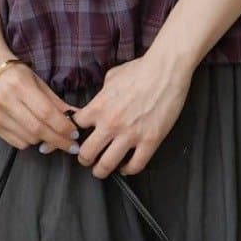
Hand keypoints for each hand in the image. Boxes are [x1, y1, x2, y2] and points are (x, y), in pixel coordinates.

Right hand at [0, 61, 78, 154]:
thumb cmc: (13, 73)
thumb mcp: (37, 81)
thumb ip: (56, 101)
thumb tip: (76, 116)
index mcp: (20, 85)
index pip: (46, 113)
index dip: (63, 127)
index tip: (74, 134)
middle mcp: (5, 100)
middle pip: (37, 129)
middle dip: (58, 140)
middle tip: (71, 146)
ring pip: (28, 139)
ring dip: (44, 140)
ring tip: (52, 134)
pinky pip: (17, 142)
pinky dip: (30, 141)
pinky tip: (34, 133)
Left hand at [69, 52, 191, 177]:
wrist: (166, 70)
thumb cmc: (141, 70)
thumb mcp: (111, 78)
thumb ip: (102, 95)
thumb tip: (99, 102)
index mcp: (98, 107)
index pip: (75, 128)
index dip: (74, 134)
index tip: (76, 139)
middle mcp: (111, 123)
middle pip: (86, 153)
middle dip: (84, 159)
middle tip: (86, 160)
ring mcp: (130, 134)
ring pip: (107, 165)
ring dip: (101, 170)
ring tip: (101, 170)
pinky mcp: (150, 141)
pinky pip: (135, 165)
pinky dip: (128, 170)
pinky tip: (126, 167)